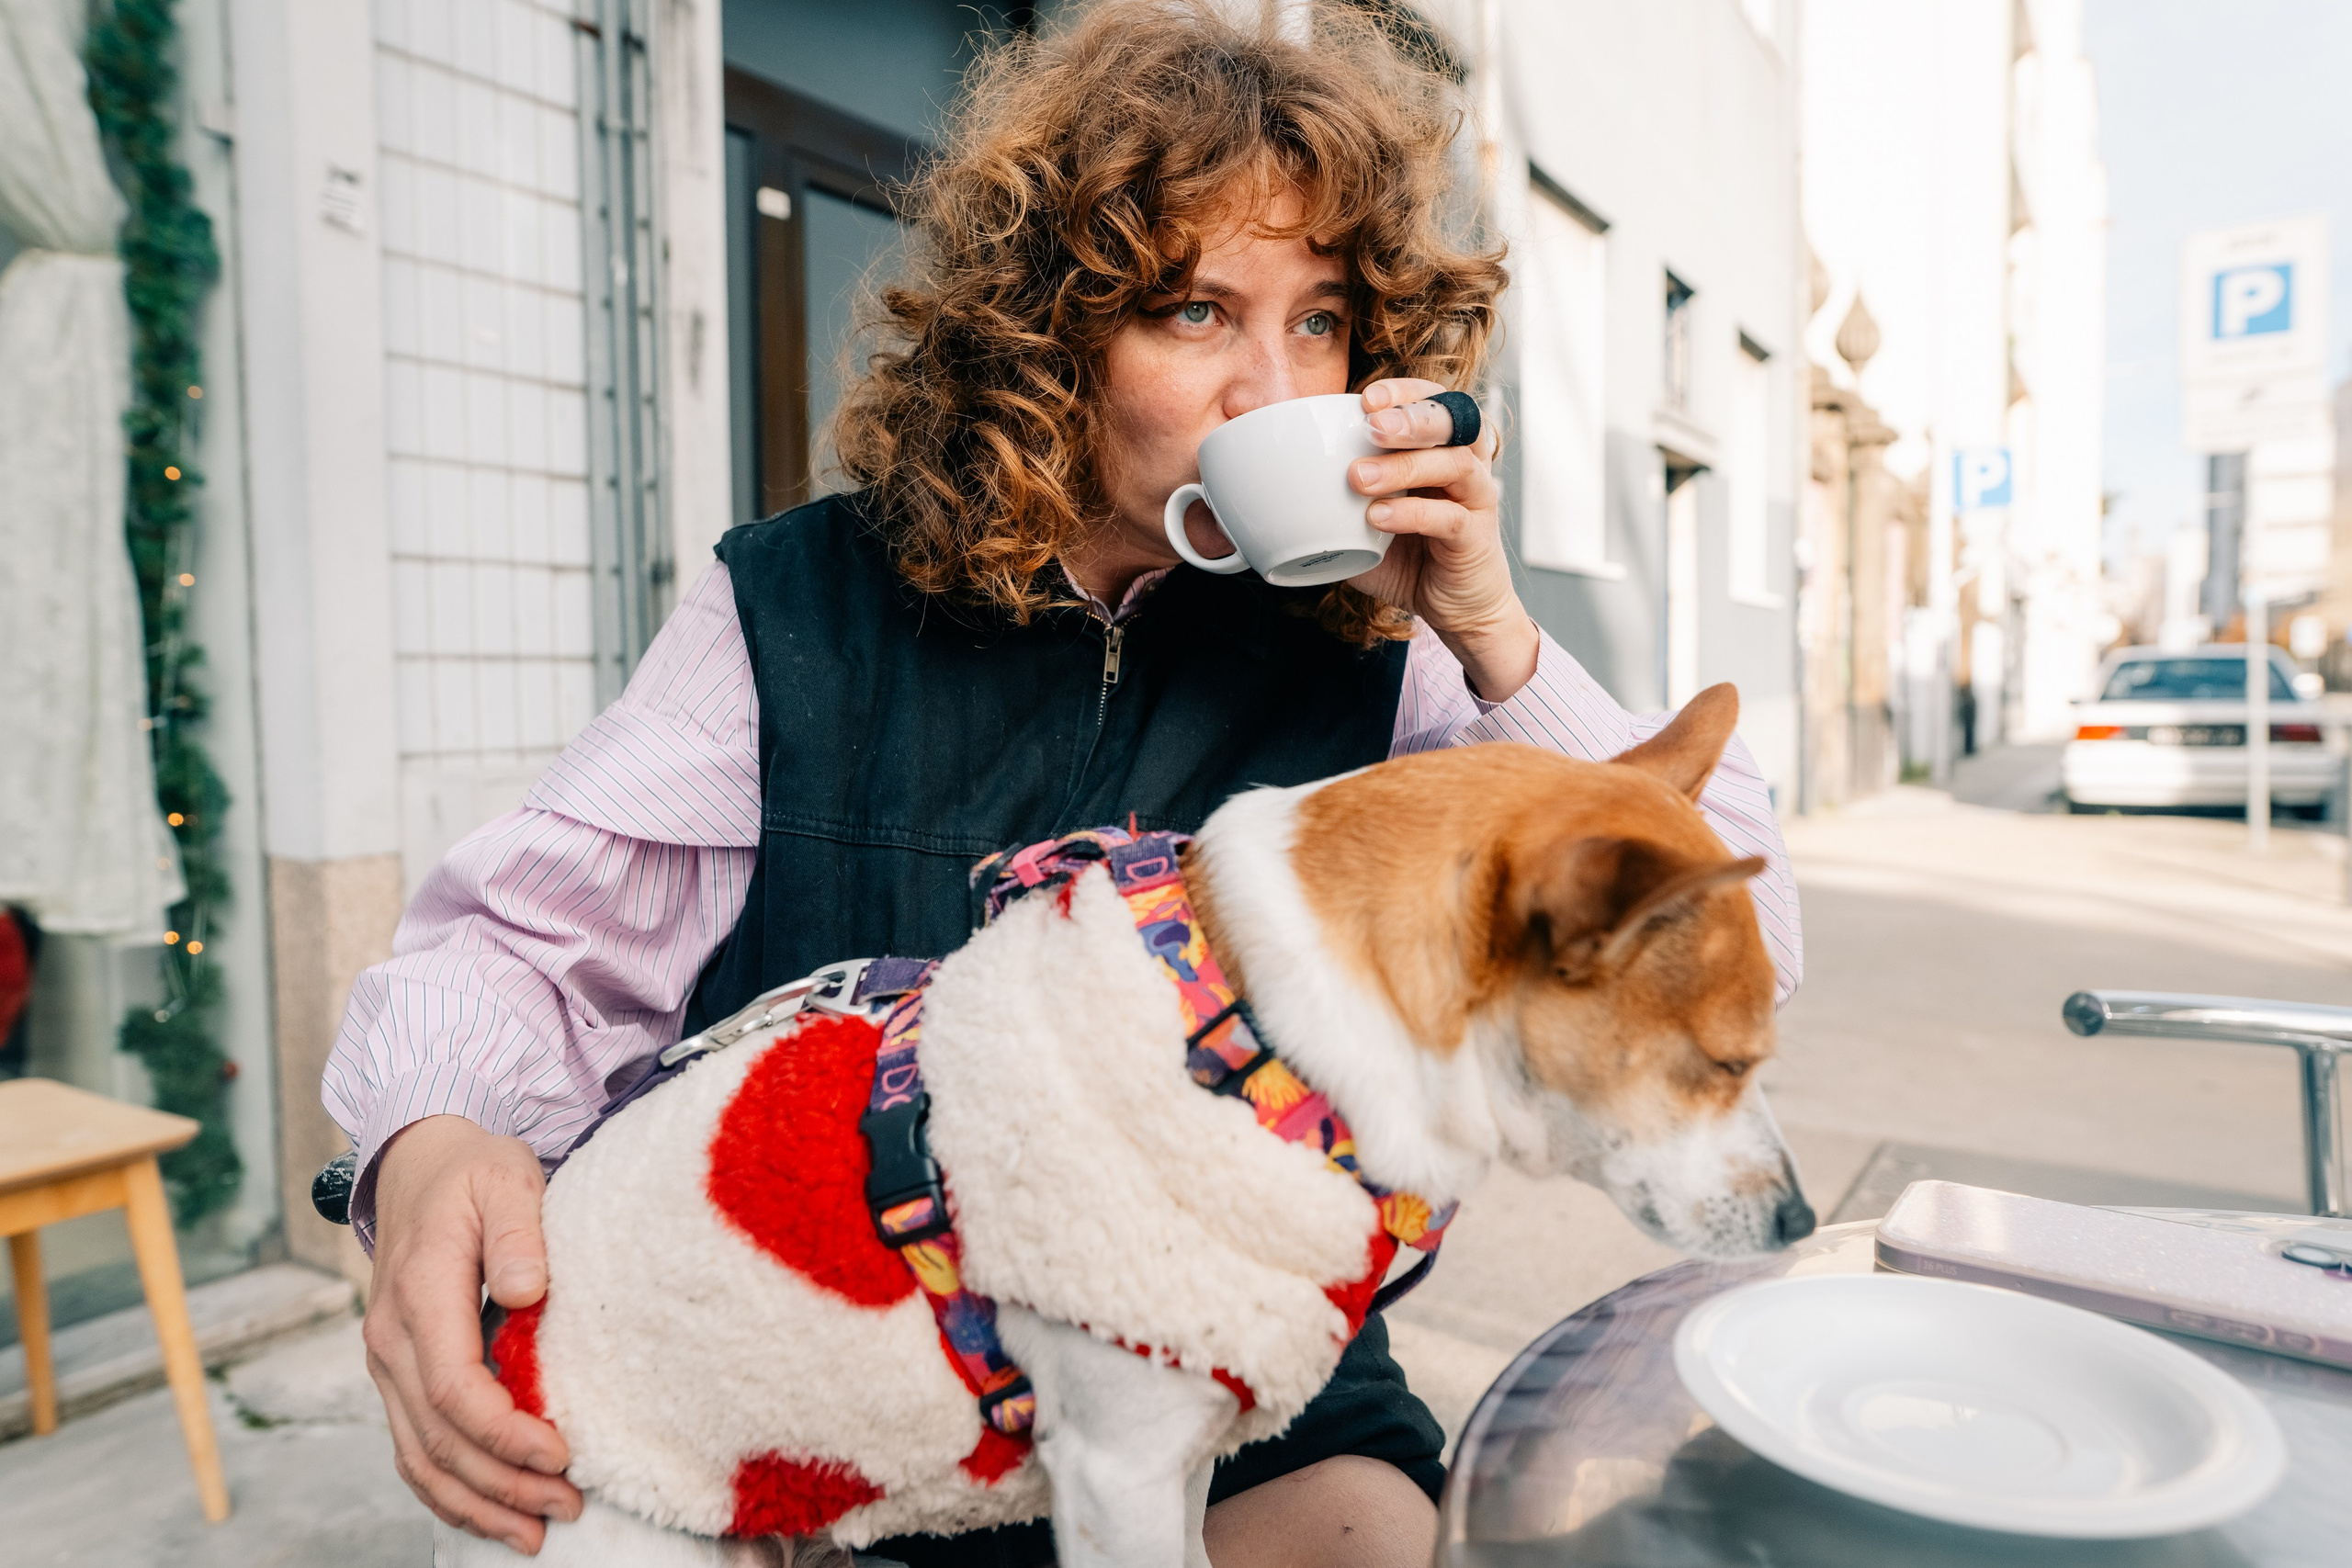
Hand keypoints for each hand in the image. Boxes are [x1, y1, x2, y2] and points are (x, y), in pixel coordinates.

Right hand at [364, 1115, 580, 1552]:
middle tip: (568, 1504)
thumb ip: (516, 1233)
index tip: (561, 1454)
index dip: (504, 1432)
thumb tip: (526, 1290)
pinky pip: (411, 1447)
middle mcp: (391, 1338)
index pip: (453, 1387)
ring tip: (534, 1529)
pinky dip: (447, 1491)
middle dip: (501, 1482)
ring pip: (418, 1456)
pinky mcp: (397, 1373)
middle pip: (437, 1438)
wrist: (416, 1165)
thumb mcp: (505, 1180)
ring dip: (475, 1501)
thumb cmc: (471, 1174)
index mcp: (420, 1294)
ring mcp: (387, 1361)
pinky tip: (491, 1512)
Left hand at [1346, 378, 1537, 700]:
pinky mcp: (1475, 538)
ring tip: (1359, 477)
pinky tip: (1377, 518)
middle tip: (1370, 425)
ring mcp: (1476, 499)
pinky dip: (1412, 514)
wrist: (1454, 607)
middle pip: (1454, 420)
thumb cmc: (1408, 556)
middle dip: (1410, 416)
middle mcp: (1466, 465)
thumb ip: (1330, 499)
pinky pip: (1449, 518)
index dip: (1405, 392)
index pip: (1433, 400)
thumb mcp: (1362, 521)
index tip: (1366, 398)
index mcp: (1441, 449)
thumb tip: (1265, 489)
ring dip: (1403, 465)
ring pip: (1455, 464)